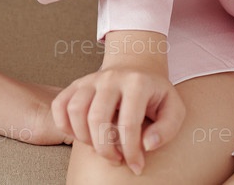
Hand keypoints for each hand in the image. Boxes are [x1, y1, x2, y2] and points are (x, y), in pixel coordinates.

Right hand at [51, 32, 184, 175]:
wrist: (135, 67)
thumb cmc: (155, 94)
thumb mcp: (174, 108)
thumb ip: (167, 129)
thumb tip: (147, 145)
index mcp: (137, 83)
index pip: (128, 123)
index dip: (131, 150)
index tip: (136, 166)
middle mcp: (110, 78)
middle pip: (96, 118)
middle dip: (104, 148)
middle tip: (116, 159)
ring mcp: (89, 79)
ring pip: (74, 111)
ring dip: (84, 138)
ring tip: (99, 147)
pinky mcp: (76, 84)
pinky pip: (60, 105)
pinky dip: (64, 124)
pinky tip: (80, 135)